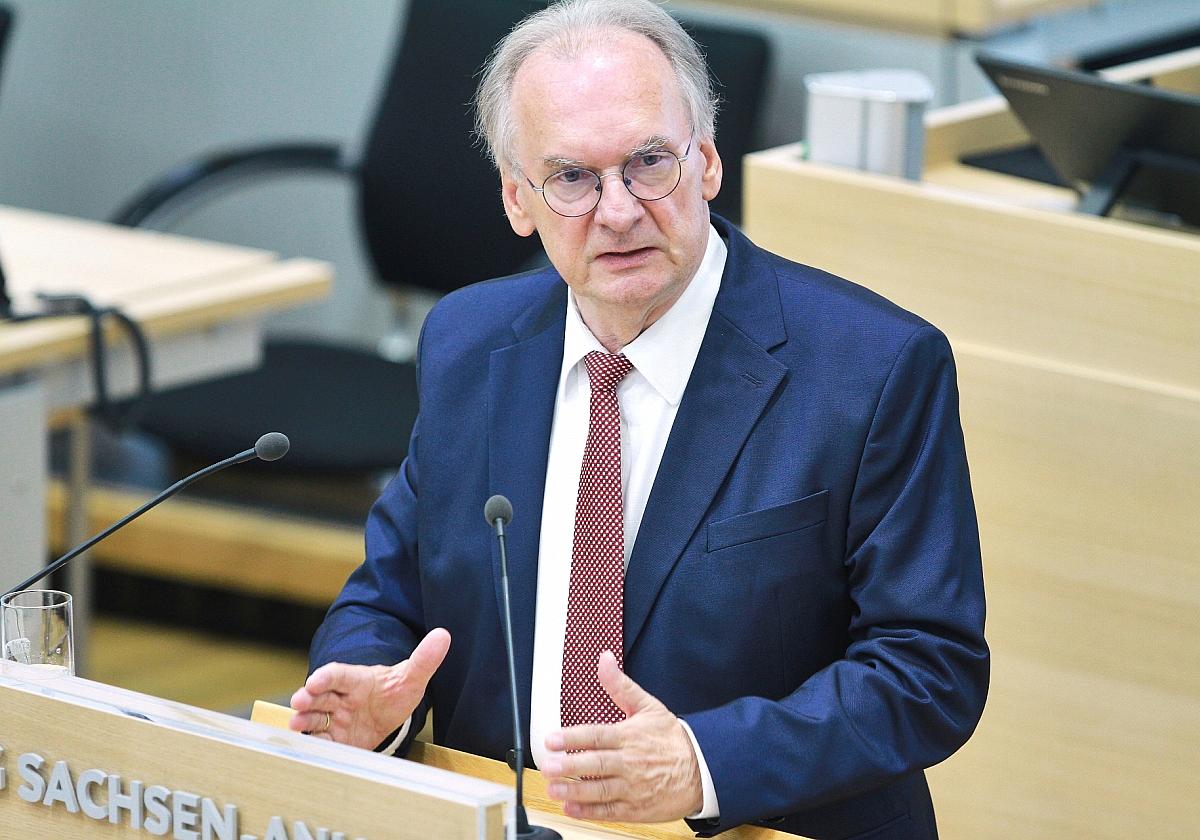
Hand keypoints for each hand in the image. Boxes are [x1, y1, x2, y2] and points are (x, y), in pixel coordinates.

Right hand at [288, 627, 449, 749]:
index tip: (314, 681)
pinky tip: (309, 747)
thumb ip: (424, 660)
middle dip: (307, 698)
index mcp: (357, 679)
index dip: (325, 677)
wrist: (392, 714)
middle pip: (320, 695)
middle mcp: (342, 697)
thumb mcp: (412, 677)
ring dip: (304, 719)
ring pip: (314, 716)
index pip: (338, 674)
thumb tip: (443, 635)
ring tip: (296, 724)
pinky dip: (314, 743)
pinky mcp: (336, 739)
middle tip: (298, 701)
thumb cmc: (396, 691)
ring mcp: (336, 718)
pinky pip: (321, 740)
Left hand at [541, 651, 702, 822]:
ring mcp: (633, 788)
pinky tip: (571, 808)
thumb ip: (621, 686)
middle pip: (596, 763)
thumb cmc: (672, 739)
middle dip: (570, 765)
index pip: (597, 735)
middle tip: (549, 766)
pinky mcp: (636, 809)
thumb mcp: (649, 707)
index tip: (552, 738)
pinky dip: (589, 812)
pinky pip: (609, 811)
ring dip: (575, 791)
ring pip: (600, 790)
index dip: (573, 737)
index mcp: (630, 736)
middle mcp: (630, 762)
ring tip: (554, 788)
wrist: (702, 770)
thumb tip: (605, 660)